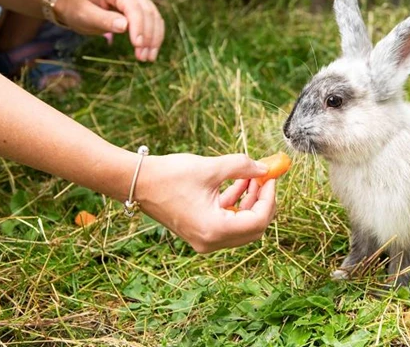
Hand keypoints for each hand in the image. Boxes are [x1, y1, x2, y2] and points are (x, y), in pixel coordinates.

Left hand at [53, 0, 163, 61]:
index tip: (137, 45)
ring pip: (154, 16)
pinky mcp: (141, 4)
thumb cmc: (79, 9)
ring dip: (153, 38)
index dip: (138, 26)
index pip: (132, 6)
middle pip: (147, 11)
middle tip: (142, 58)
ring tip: (147, 58)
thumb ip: (104, 19)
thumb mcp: (85, 16)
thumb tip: (124, 26)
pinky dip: (154, 36)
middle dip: (147, 36)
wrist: (78, 5)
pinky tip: (151, 51)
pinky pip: (154, 19)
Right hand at [137, 153, 276, 252]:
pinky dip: (235, 203)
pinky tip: (238, 181)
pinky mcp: (199, 231)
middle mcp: (210, 241)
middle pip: (252, 227)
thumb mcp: (211, 168)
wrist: (138, 182)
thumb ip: (242, 167)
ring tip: (252, 174)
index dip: (269, 197)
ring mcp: (204, 239)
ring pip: (241, 224)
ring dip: (250, 200)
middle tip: (266, 177)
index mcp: (214, 230)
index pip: (257, 221)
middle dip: (263, 201)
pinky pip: (226, 221)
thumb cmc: (170, 175)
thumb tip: (265, 169)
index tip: (272, 176)